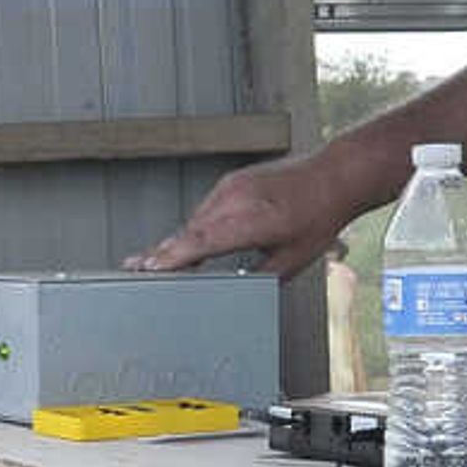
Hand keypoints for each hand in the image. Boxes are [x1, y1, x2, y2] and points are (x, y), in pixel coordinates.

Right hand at [127, 154, 357, 274]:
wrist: (334, 176)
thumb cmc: (319, 216)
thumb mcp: (293, 260)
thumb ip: (258, 276)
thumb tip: (232, 290)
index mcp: (255, 220)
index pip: (203, 239)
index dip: (174, 255)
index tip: (150, 267)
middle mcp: (238, 198)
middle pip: (190, 230)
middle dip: (161, 252)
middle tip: (133, 269)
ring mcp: (232, 186)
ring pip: (194, 219)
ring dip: (175, 240)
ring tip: (150, 261)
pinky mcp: (231, 181)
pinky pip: (203, 209)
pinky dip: (191, 227)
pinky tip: (181, 242)